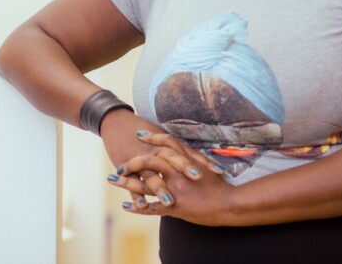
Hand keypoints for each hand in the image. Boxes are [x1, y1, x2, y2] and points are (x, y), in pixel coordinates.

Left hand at [108, 133, 232, 225]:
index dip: (151, 138)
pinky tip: (126, 205)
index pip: (165, 144)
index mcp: (186, 161)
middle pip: (149, 162)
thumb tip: (182, 153)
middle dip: (132, 162)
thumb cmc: (220, 186)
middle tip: (120, 164)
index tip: (139, 134)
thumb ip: (192, 159)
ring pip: (146, 184)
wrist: (228, 203)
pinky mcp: (175, 206)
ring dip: (127, 183)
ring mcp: (175, 189)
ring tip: (113, 180)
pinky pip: (152, 207)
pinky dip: (138, 206)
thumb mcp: (206, 167)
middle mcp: (178, 173)